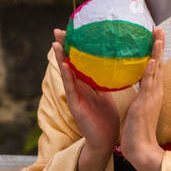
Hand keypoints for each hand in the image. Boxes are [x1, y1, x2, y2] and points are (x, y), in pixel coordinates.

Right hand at [53, 28, 119, 155]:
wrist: (106, 141)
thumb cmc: (107, 119)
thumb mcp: (107, 94)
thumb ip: (106, 80)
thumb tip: (114, 63)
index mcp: (86, 84)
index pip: (79, 61)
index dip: (75, 46)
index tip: (73, 29)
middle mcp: (77, 88)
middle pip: (68, 63)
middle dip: (63, 47)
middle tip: (58, 30)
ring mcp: (74, 97)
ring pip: (66, 74)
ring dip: (60, 58)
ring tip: (56, 43)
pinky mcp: (75, 106)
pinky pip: (71, 89)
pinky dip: (67, 76)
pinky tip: (64, 65)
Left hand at [119, 27, 164, 170]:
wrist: (141, 149)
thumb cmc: (137, 131)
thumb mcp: (138, 108)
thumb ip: (139, 96)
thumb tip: (134, 86)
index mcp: (152, 93)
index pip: (154, 68)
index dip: (155, 51)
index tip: (154, 36)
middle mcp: (155, 92)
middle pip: (159, 64)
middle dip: (159, 46)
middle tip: (159, 28)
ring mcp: (152, 97)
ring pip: (156, 70)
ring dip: (157, 52)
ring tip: (158, 36)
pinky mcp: (145, 104)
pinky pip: (149, 85)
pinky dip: (151, 72)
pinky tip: (152, 60)